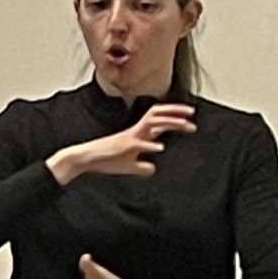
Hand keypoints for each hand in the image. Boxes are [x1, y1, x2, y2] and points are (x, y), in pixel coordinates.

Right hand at [47, 103, 191, 184]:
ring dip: (170, 122)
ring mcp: (130, 137)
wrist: (85, 159)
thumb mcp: (129, 165)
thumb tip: (153, 168)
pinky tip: (160, 148)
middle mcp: (135, 131)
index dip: (175, 115)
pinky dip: (150, 145)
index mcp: (137, 133)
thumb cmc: (106, 160)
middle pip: (157, 114)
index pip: (158, 119)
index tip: (190, 118)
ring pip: (152, 122)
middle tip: (192, 112)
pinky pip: (139, 144)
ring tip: (186, 125)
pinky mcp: (123, 146)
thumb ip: (142, 166)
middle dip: (175, 111)